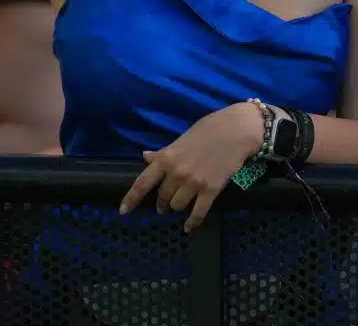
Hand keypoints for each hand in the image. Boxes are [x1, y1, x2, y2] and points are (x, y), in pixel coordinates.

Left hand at [119, 101, 264, 230]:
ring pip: (177, 205)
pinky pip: (197, 213)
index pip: (143, 182)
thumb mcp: (181, 139)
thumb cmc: (207, 130)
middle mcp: (177, 172)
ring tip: (181, 203)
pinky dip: (192, 222)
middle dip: (162, 203)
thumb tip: (145, 157)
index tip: (123, 211)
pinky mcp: (211, 190)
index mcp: (166, 158)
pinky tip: (188, 227)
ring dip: (178, 206)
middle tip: (163, 205)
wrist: (235, 131)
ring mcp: (193, 182)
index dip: (131, 198)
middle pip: (162, 197)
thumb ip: (163, 153)